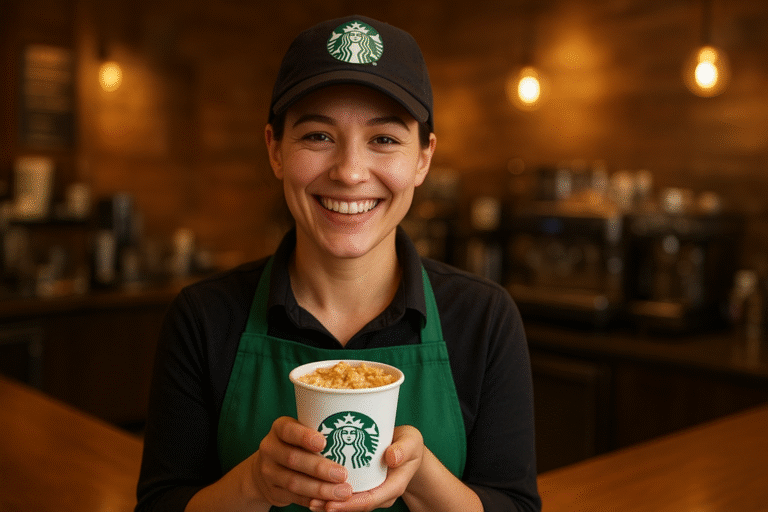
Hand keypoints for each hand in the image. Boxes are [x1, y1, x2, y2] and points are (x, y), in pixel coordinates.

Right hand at [251, 416, 353, 508]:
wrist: (266, 467)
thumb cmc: (295, 443)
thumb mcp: (300, 430)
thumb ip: (319, 430)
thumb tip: (353, 434)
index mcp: (279, 428)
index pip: (289, 430)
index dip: (305, 437)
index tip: (324, 443)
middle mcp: (270, 448)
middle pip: (293, 459)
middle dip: (319, 468)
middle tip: (342, 474)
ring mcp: (268, 471)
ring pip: (294, 482)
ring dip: (320, 489)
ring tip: (341, 492)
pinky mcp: (273, 491)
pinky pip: (294, 498)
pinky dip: (314, 500)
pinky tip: (329, 501)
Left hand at [310, 425, 424, 511]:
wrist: (407, 449)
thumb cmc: (409, 444)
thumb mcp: (411, 441)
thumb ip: (404, 449)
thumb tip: (392, 457)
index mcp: (394, 486)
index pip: (370, 500)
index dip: (350, 504)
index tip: (331, 504)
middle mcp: (381, 493)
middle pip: (356, 505)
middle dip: (335, 507)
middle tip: (312, 503)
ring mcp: (372, 491)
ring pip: (350, 502)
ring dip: (330, 503)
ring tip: (309, 501)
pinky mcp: (364, 486)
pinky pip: (348, 494)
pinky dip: (332, 494)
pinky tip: (314, 490)